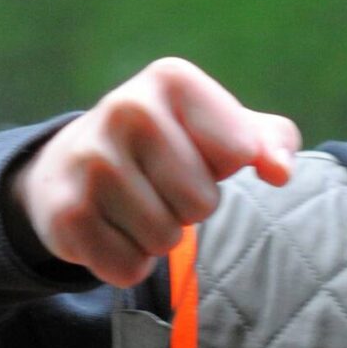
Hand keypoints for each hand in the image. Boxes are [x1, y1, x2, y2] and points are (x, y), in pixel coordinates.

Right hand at [12, 58, 301, 284]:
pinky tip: (109, 228)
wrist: (72, 164)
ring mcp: (90, 160)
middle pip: (201, 203)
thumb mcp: (224, 129)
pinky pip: (128, 268)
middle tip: (159, 186)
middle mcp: (125, 108)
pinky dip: (127, 262)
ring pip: (165, 240)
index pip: (239, 152)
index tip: (195, 153)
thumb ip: (273, 141)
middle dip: (189, 208)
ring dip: (158, 237)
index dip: (223, 167)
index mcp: (171, 79)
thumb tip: (279, 171)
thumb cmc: (170, 148)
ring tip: (133, 206)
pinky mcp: (67, 213)